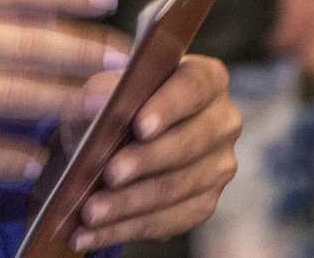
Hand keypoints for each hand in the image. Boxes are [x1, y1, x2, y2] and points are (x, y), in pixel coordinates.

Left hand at [59, 54, 239, 251]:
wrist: (119, 141)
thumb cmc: (117, 106)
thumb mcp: (105, 91)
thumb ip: (102, 90)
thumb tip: (94, 101)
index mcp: (207, 79)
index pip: (193, 87)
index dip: (168, 106)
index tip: (139, 126)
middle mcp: (223, 121)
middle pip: (189, 143)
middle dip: (145, 161)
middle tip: (109, 173)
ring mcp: (218, 166)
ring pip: (176, 188)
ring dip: (128, 204)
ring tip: (90, 212)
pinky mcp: (204, 203)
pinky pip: (167, 221)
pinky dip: (124, 229)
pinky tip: (92, 233)